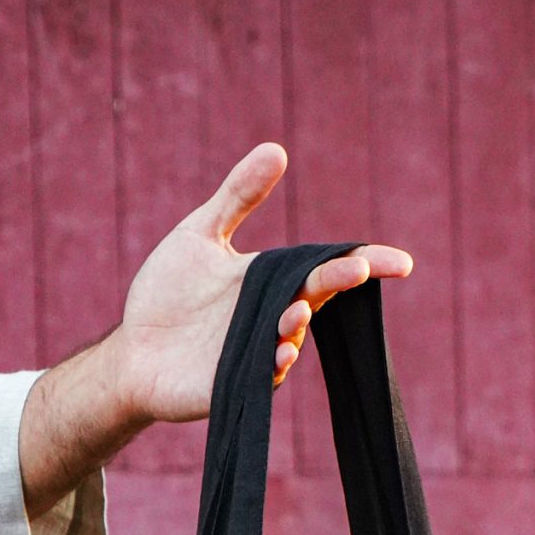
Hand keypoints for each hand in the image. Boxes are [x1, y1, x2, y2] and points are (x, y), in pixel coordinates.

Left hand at [113, 141, 412, 419]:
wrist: (134, 350)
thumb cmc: (168, 294)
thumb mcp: (201, 234)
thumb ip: (238, 196)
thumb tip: (277, 150)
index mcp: (271, 281)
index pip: (324, 267)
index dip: (363, 263)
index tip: (400, 263)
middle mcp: (273, 316)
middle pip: (315, 297)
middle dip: (336, 284)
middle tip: (356, 270)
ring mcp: (256, 352)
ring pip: (289, 337)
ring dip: (297, 322)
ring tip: (297, 309)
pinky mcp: (234, 384)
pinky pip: (262, 376)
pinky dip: (273, 364)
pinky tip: (280, 352)